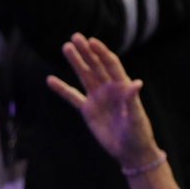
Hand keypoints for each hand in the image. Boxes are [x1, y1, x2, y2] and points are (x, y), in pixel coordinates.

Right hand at [47, 34, 160, 169]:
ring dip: (76, 63)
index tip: (92, 41)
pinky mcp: (88, 111)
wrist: (131, 151)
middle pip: (96, 66)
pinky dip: (62, 89)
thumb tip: (136, 82)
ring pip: (85, 76)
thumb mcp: (136, 117)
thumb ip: (133, 100)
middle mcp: (109, 89)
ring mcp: (98, 98)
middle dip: (86, 52)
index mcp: (123, 87)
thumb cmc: (138, 133)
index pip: (111, 65)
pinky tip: (51, 80)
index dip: (102, 52)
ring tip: (66, 47)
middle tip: (75, 37)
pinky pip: (73, 98)